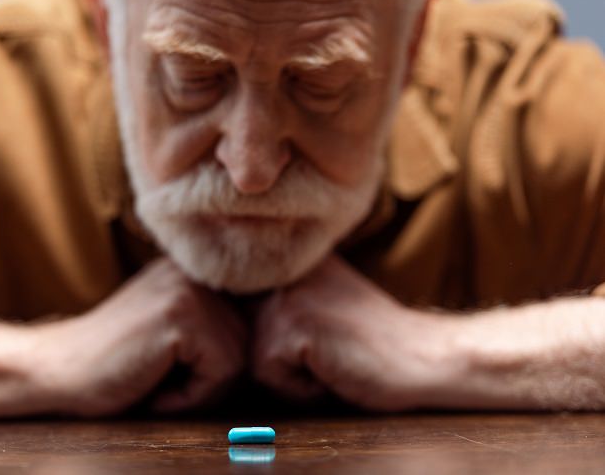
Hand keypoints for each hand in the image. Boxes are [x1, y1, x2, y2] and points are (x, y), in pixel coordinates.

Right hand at [36, 259, 246, 415]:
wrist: (58, 372)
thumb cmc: (118, 363)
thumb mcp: (177, 333)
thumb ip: (218, 324)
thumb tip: (278, 340)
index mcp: (200, 272)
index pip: (253, 325)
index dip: (224, 361)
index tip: (179, 365)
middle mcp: (199, 272)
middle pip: (249, 346)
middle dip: (211, 378)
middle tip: (161, 374)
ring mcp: (190, 289)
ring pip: (239, 363)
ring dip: (200, 388)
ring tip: (155, 375)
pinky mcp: (181, 314)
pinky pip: (221, 374)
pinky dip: (188, 396)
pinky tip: (151, 382)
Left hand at [252, 256, 458, 410]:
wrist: (422, 357)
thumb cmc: (372, 342)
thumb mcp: (322, 302)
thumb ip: (279, 299)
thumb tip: (229, 317)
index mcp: (290, 261)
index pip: (241, 307)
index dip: (270, 337)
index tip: (316, 340)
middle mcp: (283, 270)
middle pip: (245, 338)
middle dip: (280, 359)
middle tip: (330, 351)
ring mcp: (287, 296)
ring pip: (255, 360)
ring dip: (291, 376)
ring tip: (332, 360)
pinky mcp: (294, 325)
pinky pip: (270, 376)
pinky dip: (301, 389)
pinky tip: (335, 371)